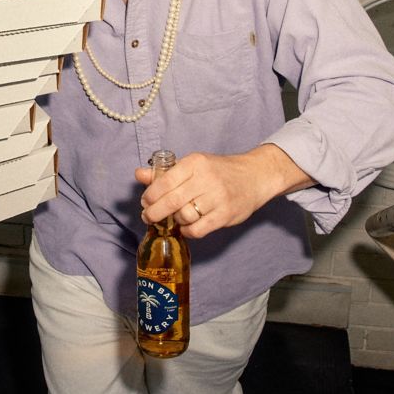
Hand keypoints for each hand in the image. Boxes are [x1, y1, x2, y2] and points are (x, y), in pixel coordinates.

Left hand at [135, 145, 313, 238]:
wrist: (255, 176)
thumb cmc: (219, 171)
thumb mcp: (193, 165)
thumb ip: (165, 172)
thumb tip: (139, 174)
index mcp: (195, 163)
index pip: (164, 182)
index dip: (149, 195)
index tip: (144, 202)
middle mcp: (205, 179)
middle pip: (170, 202)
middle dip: (153, 212)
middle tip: (148, 216)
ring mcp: (217, 198)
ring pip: (183, 216)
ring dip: (174, 220)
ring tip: (174, 218)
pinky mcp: (225, 215)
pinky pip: (198, 229)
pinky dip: (187, 231)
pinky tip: (186, 226)